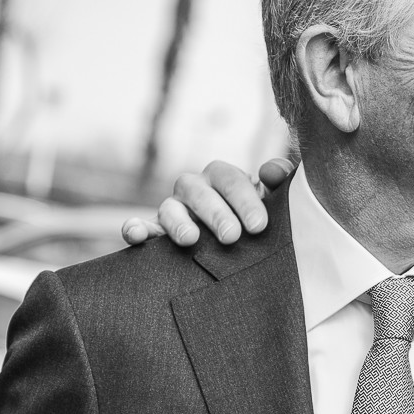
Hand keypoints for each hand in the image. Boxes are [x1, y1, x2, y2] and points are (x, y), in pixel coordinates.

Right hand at [121, 158, 293, 246]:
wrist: (240, 241)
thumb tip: (273, 171)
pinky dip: (135, 228)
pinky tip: (135, 235)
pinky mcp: (157, 232)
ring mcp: (173, 209)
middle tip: (232, 236)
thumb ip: (278, 180)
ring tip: (191, 239)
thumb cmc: (258, 215)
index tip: (258, 226)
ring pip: (168, 208)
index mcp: (223, 177)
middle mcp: (195, 189)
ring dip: (179, 222)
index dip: (245, 201)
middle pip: (199, 192)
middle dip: (216, 214)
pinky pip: (141, 227)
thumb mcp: (273, 198)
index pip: (231, 180)